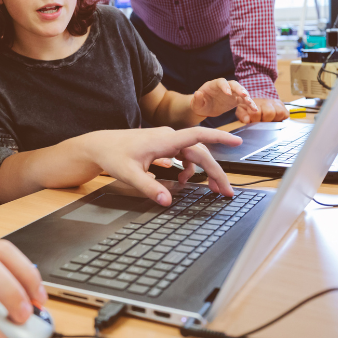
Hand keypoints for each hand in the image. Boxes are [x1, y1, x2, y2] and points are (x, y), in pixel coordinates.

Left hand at [85, 127, 240, 204]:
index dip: (219, 137)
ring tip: (211, 189)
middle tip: (225, 192)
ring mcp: (166, 141)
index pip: (198, 135)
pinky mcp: (163, 146)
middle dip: (215, 172)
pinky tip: (184, 180)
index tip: (238, 141)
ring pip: (193, 155)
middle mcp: (169, 137)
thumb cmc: (113, 155)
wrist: (99, 146)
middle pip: (201, 152)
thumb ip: (149, 188)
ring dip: (204, 171)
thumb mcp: (129, 174)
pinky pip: (184, 156)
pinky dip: (188, 168)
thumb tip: (167, 202)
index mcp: (165, 140)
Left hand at [191, 79, 257, 119]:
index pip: (221, 82)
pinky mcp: (235, 100)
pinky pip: (244, 100)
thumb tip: (197, 93)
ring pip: (241, 92)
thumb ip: (197, 99)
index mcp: (213, 85)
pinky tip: (254, 109)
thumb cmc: (199, 105)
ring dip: (247, 97)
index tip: (228, 93)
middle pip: (233, 84)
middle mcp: (224, 87)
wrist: (204, 108)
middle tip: (244, 95)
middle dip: (239, 89)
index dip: (225, 86)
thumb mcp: (196, 104)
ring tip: (251, 104)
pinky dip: (249, 104)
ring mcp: (231, 93)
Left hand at [237, 97, 288, 123]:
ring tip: (269, 120)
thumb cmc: (249, 109)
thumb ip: (242, 115)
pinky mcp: (283, 106)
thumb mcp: (242, 111)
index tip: (254, 122)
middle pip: (270, 112)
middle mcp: (267, 101)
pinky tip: (275, 119)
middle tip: (262, 121)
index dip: (255, 120)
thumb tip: (247, 120)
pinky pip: (286, 114)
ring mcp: (276, 103)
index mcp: (255, 102)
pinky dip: (281, 118)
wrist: (257, 103)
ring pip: (280, 112)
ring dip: (274, 119)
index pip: (256, 112)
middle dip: (266, 120)